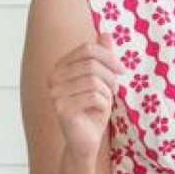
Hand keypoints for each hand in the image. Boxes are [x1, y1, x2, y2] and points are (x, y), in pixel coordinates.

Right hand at [48, 40, 119, 161]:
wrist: (86, 140)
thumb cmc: (94, 109)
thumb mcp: (102, 80)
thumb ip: (102, 57)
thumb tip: (105, 33)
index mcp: (60, 67)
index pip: (87, 48)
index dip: (109, 56)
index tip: (121, 70)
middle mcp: (53, 77)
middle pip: (91, 64)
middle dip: (110, 77)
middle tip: (113, 91)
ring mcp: (55, 93)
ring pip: (94, 80)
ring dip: (107, 92)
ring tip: (105, 102)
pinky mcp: (62, 108)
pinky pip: (93, 97)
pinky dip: (104, 104)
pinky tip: (98, 112)